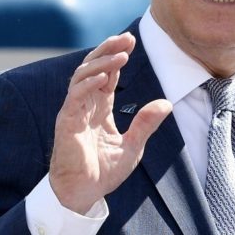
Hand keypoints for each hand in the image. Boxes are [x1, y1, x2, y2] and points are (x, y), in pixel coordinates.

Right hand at [48, 32, 172, 213]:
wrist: (83, 195)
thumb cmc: (103, 172)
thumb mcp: (133, 146)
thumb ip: (146, 123)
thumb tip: (167, 103)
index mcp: (99, 108)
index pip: (106, 75)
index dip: (117, 57)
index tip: (132, 43)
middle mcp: (85, 105)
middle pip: (93, 67)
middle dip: (108, 51)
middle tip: (127, 39)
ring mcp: (74, 111)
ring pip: (82, 76)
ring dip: (101, 63)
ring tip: (120, 55)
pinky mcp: (67, 122)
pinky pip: (75, 96)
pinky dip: (88, 84)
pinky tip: (103, 76)